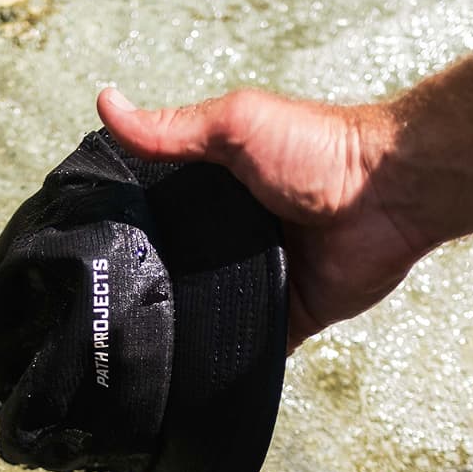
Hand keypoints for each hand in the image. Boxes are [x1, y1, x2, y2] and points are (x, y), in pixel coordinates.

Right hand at [95, 86, 430, 351]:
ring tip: (138, 345)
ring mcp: (261, 278)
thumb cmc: (319, 148)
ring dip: (186, 323)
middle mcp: (235, 237)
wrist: (388, 195)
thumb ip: (170, 129)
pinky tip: (195, 369)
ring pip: (210, 311)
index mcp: (219, 191)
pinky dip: (230, 356)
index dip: (128, 229)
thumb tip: (106, 102)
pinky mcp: (288, 316)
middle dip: (151, 286)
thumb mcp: (234, 125)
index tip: (84, 249)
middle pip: (179, 269)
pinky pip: (251, 345)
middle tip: (104, 308)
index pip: (161, 215)